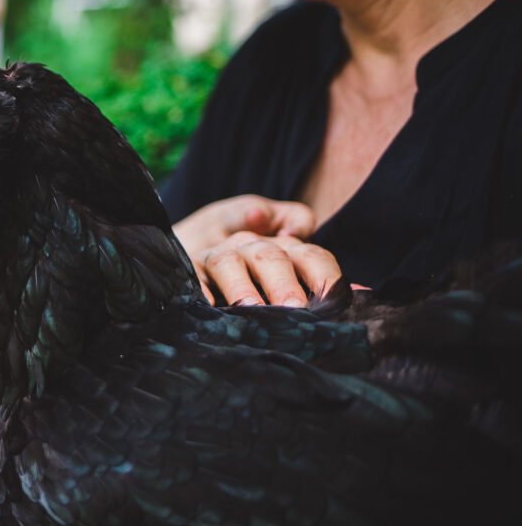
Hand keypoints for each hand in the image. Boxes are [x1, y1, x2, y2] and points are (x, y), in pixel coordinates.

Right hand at [196, 232, 341, 307]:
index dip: (326, 277)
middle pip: (272, 257)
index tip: (334, 303)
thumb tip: (367, 296)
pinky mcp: (190, 266)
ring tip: (252, 311)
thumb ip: (325, 282)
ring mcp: (220, 254)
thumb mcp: (291, 273)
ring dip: (242, 288)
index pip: (313, 256)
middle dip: (284, 285)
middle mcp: (254, 246)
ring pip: (231, 262)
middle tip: (295, 310)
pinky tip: (209, 309)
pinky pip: (194, 275)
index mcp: (287, 248)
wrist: (197, 247)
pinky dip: (202, 292)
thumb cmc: (256, 275)